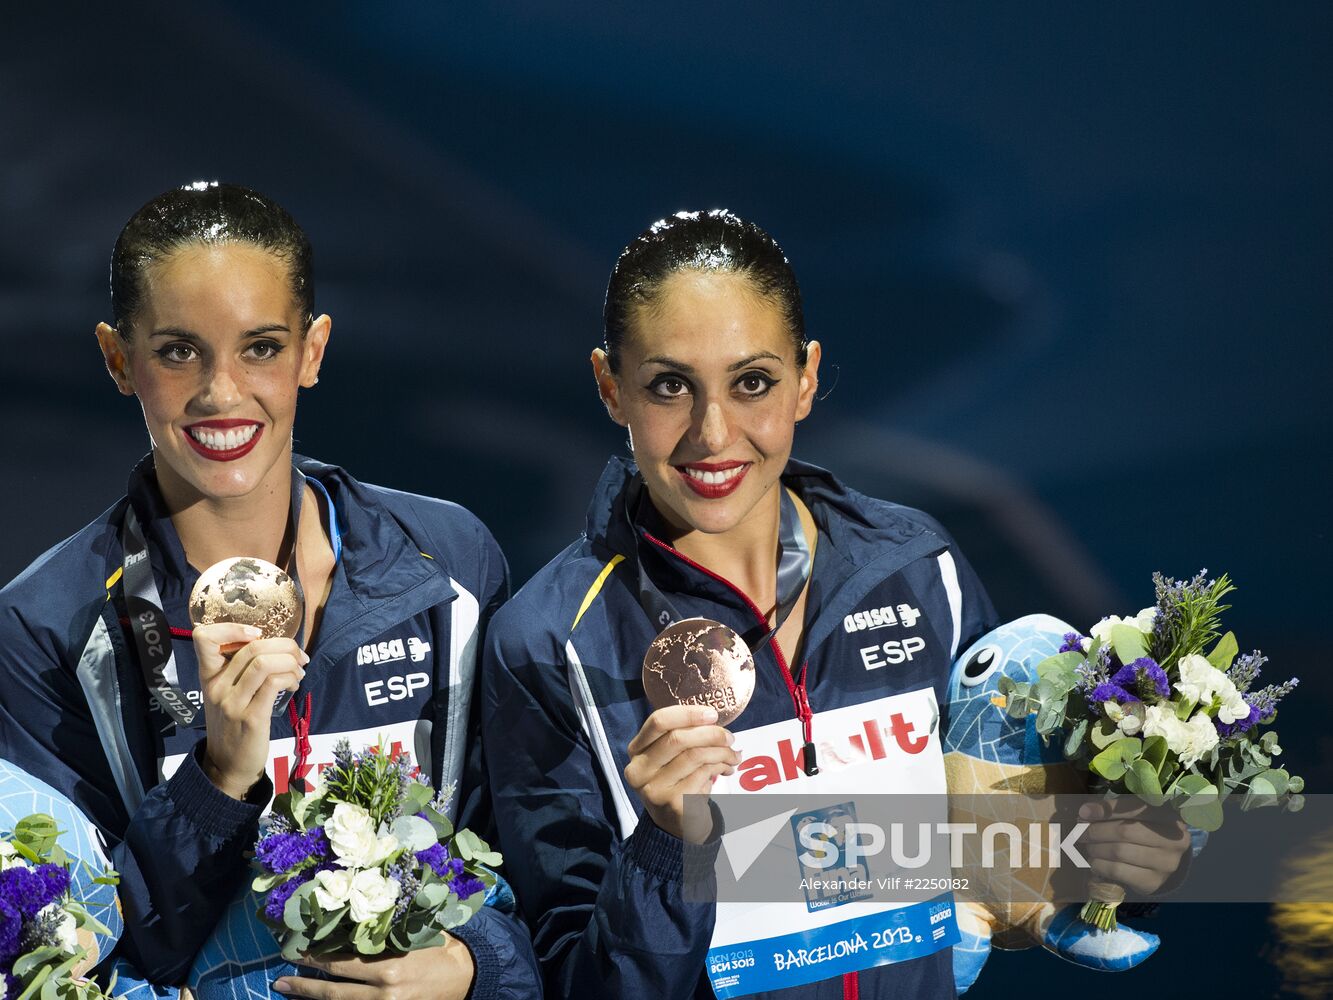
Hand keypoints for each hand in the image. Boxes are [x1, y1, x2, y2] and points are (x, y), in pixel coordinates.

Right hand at [194, 622, 307, 799]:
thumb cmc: (232, 725)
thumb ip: (240, 670)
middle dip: (285, 645)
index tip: (258, 635)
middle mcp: (217, 686)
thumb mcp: (226, 695)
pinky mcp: (251, 717)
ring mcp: (232, 702)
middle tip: (299, 657)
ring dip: (291, 662)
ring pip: (264, 662)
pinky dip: (291, 677)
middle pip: (252, 647)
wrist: (227, 767)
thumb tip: (275, 645)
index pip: (204, 638)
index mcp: (209, 676)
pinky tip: (294, 685)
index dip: (232, 628)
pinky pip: (274, 683)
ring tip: (299, 672)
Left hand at [274, 935, 474, 999]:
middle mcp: (385, 993)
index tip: (296, 952)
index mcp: (389, 968)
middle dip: (304, 986)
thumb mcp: (414, 935)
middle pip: (334, 993)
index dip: (315, 959)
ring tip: (290, 992)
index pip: (341, 965)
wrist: (470, 975)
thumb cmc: (442, 948)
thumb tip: (351, 926)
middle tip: (281, 980)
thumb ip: (384, 935)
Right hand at [624, 705, 739, 842]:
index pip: (658, 722)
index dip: (687, 713)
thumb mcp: (672, 759)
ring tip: (733, 755)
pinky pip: (703, 774)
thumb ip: (684, 737)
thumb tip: (713, 720)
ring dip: (721, 752)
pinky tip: (727, 769)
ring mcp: (654, 789)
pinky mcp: (673, 803)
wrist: (678, 827)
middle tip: (729, 738)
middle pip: (677, 739)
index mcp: (636, 751)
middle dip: (710, 733)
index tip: (712, 714)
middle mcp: (639, 770)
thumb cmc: (677, 783)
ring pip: (694, 756)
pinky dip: (721, 767)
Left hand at [1078, 797, 1191, 894]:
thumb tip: (1085, 812)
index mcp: (1169, 815)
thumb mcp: (1135, 816)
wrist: (1164, 863)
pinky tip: (1094, 862)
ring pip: (1120, 852)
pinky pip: (1119, 871)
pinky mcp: (1155, 882)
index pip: (1134, 808)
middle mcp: (1174, 839)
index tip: (1083, 812)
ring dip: (1096, 849)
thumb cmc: (1144, 832)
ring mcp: (1166, 863)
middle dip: (1096, 831)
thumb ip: (1114, 811)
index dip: (1107, 809)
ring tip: (1088, 847)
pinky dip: (1100, 866)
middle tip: (1080, 833)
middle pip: (1125, 831)